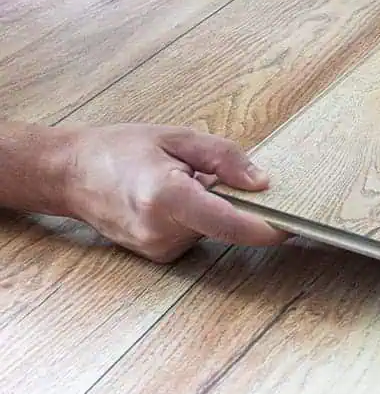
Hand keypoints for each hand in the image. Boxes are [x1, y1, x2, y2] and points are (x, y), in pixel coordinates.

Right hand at [50, 123, 287, 262]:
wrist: (69, 175)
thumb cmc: (119, 150)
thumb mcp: (177, 137)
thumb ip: (224, 157)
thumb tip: (262, 182)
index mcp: (167, 198)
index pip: (231, 222)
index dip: (268, 226)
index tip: (295, 222)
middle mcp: (162, 232)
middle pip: (229, 226)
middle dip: (245, 206)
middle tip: (247, 179)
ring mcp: (158, 249)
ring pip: (215, 231)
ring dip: (219, 209)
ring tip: (190, 180)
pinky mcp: (158, 255)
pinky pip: (198, 235)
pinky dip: (202, 217)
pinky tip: (180, 197)